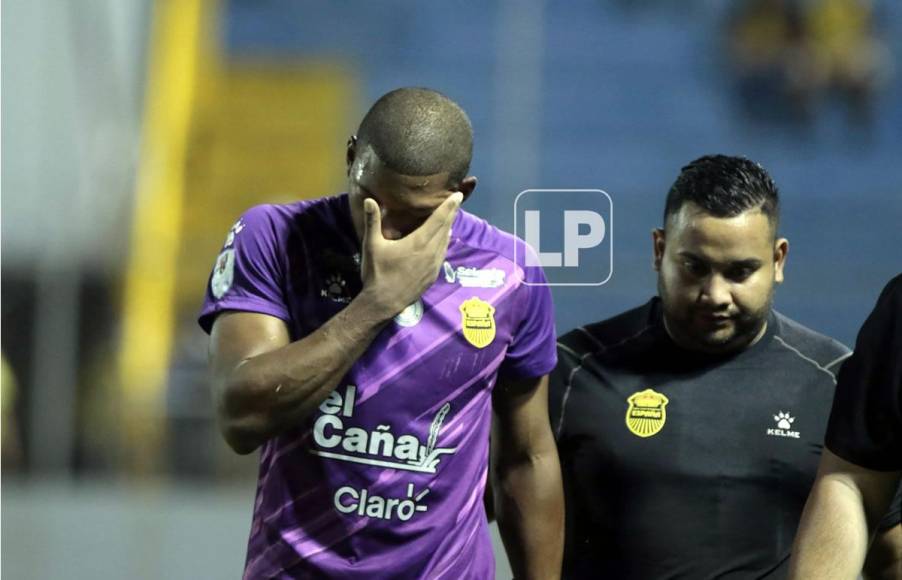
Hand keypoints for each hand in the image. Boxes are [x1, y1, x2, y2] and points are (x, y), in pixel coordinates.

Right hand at [360, 192, 462, 314]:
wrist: (383, 303)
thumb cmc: (377, 273)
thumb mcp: (372, 245)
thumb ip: (372, 221)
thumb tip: (369, 199)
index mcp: (418, 242)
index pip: (438, 219)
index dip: (449, 206)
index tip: (458, 195)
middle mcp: (431, 252)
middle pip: (445, 229)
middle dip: (451, 214)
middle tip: (457, 201)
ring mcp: (434, 265)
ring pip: (446, 242)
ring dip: (449, 228)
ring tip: (451, 217)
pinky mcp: (433, 275)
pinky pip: (443, 254)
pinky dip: (445, 243)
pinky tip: (444, 239)